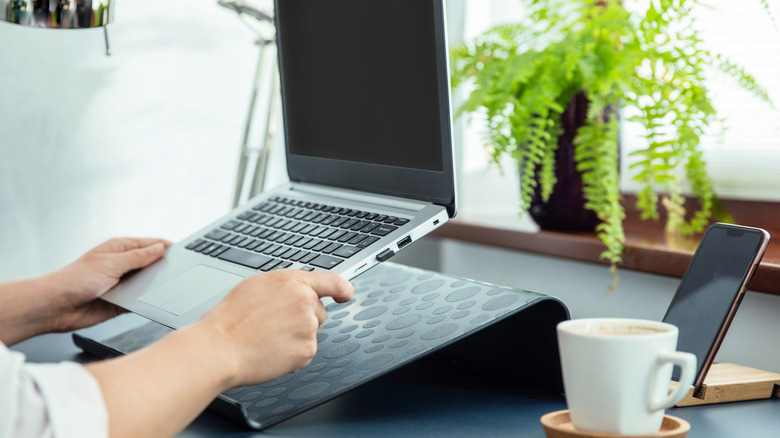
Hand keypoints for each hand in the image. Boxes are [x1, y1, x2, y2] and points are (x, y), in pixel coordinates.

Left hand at [46, 237, 171, 332]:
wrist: (56, 307)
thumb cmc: (74, 280)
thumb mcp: (111, 264)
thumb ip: (137, 258)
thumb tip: (159, 248)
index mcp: (120, 249)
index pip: (150, 244)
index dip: (166, 247)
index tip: (183, 252)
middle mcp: (123, 265)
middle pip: (152, 264)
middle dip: (164, 268)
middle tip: (180, 271)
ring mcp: (123, 283)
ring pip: (148, 283)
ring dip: (155, 286)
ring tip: (168, 287)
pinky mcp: (123, 301)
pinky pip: (142, 300)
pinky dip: (148, 301)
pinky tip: (155, 301)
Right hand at [85, 269, 352, 437]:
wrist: (218, 348)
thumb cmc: (229, 319)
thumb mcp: (256, 286)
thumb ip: (284, 286)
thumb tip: (298, 289)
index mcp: (292, 281)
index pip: (331, 281)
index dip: (343, 288)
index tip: (347, 294)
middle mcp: (305, 301)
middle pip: (319, 311)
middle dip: (304, 318)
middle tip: (274, 325)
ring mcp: (308, 327)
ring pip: (312, 332)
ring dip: (297, 336)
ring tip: (268, 338)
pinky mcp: (306, 350)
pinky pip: (305, 352)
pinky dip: (292, 354)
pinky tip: (271, 351)